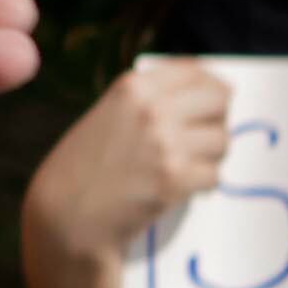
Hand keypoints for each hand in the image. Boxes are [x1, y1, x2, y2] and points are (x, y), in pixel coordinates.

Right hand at [26, 59, 232, 270]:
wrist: (66, 215)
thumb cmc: (84, 167)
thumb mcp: (108, 116)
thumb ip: (149, 102)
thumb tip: (208, 95)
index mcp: (133, 87)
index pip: (196, 72)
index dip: (211, 88)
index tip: (213, 101)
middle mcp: (152, 109)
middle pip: (219, 101)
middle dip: (216, 120)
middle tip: (202, 138)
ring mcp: (165, 144)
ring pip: (222, 141)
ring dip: (210, 156)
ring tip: (184, 167)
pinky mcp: (175, 180)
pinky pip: (214, 175)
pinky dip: (202, 185)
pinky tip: (179, 188)